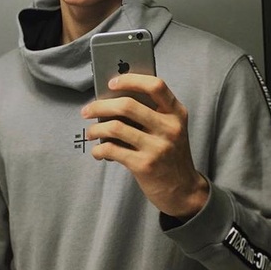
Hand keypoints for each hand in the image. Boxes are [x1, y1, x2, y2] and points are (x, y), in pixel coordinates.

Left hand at [81, 73, 208, 219]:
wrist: (183, 190)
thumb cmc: (170, 155)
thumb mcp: (170, 129)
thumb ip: (151, 113)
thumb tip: (112, 99)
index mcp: (176, 113)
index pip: (155, 86)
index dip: (130, 80)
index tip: (111, 83)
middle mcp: (169, 127)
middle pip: (127, 105)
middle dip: (100, 106)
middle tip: (87, 111)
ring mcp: (158, 147)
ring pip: (115, 127)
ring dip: (95, 129)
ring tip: (90, 132)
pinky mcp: (145, 165)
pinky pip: (112, 149)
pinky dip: (99, 149)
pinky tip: (98, 151)